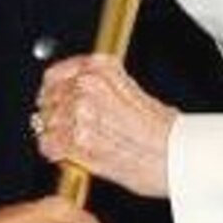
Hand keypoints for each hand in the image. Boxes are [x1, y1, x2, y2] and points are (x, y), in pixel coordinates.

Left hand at [33, 54, 174, 199]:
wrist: (176, 154)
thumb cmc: (164, 129)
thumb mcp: (132, 91)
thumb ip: (103, 88)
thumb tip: (79, 96)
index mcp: (101, 68)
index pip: (55, 74)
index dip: (51, 91)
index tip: (52, 99)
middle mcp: (88, 86)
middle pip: (48, 99)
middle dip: (51, 114)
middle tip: (62, 127)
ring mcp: (81, 113)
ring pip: (46, 122)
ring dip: (53, 134)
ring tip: (67, 143)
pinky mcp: (78, 141)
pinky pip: (49, 144)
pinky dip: (53, 151)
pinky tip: (65, 154)